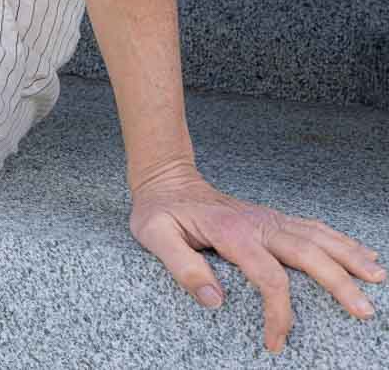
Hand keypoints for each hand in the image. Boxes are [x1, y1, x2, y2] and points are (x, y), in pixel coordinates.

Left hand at [128, 161, 384, 353]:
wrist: (166, 178)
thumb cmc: (159, 211)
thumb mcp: (155, 235)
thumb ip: (182, 266)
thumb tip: (215, 300)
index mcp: (231, 232)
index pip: (268, 275)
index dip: (278, 312)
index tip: (276, 343)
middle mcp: (256, 222)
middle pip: (306, 251)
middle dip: (338, 279)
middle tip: (364, 309)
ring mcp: (266, 217)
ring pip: (315, 234)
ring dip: (347, 253)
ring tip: (376, 275)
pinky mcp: (271, 218)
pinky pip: (310, 226)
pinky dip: (337, 239)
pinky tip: (357, 251)